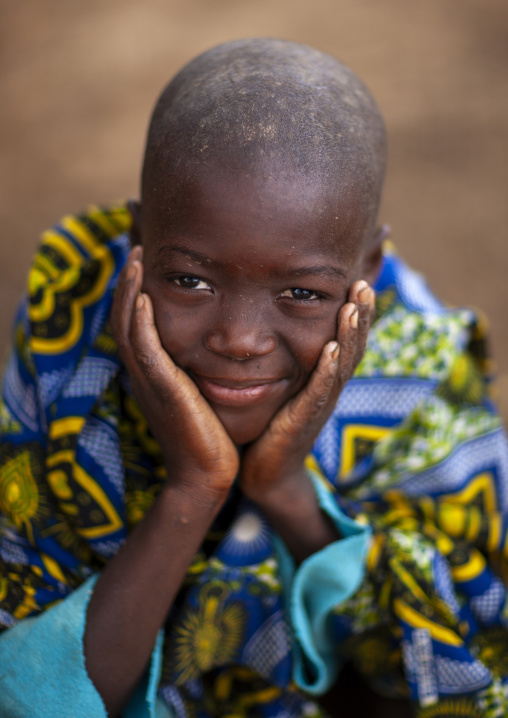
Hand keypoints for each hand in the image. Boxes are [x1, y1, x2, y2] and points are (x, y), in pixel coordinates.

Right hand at [111, 247, 238, 495]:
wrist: (207, 475)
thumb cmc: (209, 437)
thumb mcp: (199, 396)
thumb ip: (196, 370)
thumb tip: (212, 348)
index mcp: (153, 374)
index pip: (136, 325)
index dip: (134, 293)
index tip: (145, 263)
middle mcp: (145, 375)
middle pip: (124, 320)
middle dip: (128, 284)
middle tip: (136, 250)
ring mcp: (150, 383)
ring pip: (129, 329)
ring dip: (129, 293)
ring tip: (136, 261)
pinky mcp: (163, 392)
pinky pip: (145, 351)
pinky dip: (141, 323)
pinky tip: (144, 298)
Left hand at [240, 280, 374, 504]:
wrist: (265, 473)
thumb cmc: (270, 425)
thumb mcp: (281, 384)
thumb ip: (283, 358)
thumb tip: (268, 323)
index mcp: (323, 377)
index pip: (344, 339)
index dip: (355, 312)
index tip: (358, 279)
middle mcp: (328, 388)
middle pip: (352, 347)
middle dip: (361, 315)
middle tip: (364, 283)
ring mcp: (320, 405)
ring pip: (342, 365)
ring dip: (350, 335)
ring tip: (356, 306)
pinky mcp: (304, 420)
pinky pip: (320, 391)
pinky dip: (328, 369)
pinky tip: (331, 348)